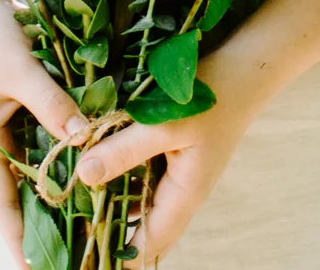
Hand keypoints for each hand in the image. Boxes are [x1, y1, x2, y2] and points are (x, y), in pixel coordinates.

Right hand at [0, 0, 89, 265]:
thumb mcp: (20, 68)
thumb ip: (52, 103)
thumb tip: (84, 139)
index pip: (3, 204)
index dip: (20, 240)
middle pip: (24, 197)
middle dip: (48, 229)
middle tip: (79, 259)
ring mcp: (14, 126)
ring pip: (41, 173)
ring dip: (63, 197)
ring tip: (94, 229)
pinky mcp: (30, 107)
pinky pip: (51, 144)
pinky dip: (70, 161)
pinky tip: (97, 173)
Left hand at [72, 75, 258, 265]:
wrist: (243, 68)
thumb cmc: (209, 96)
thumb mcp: (163, 123)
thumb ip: (124, 150)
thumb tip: (83, 176)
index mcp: (184, 195)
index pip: (149, 243)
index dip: (121, 256)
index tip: (90, 261)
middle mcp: (181, 191)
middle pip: (143, 227)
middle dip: (112, 234)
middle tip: (77, 234)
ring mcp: (177, 173)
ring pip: (139, 200)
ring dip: (112, 203)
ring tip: (76, 206)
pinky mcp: (171, 153)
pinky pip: (141, 175)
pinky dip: (119, 176)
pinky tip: (93, 166)